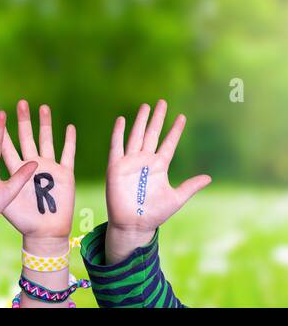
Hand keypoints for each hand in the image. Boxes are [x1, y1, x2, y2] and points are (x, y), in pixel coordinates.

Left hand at [0, 100, 75, 242]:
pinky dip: (69, 141)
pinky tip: (69, 127)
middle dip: (23, 120)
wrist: (43, 232)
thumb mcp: (7, 197)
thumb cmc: (22, 219)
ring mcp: (49, 168)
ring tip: (42, 107)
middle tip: (20, 102)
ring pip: (46, 140)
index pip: (6, 145)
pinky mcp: (65, 174)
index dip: (2, 130)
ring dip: (45, 124)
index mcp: (15, 169)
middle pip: (27, 137)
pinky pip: (68, 154)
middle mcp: (31, 165)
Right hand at [106, 100, 209, 234]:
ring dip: (141, 121)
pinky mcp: (115, 167)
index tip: (182, 117)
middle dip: (158, 118)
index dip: (175, 131)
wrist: (133, 224)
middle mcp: (145, 161)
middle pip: (152, 134)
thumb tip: (209, 177)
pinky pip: (116, 146)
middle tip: (163, 102)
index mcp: (160, 166)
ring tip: (146, 106)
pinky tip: (121, 120)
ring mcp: (130, 162)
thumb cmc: (154, 213)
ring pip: (136, 136)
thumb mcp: (176, 198)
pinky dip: (118, 133)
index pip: (168, 143)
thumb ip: (190, 186)